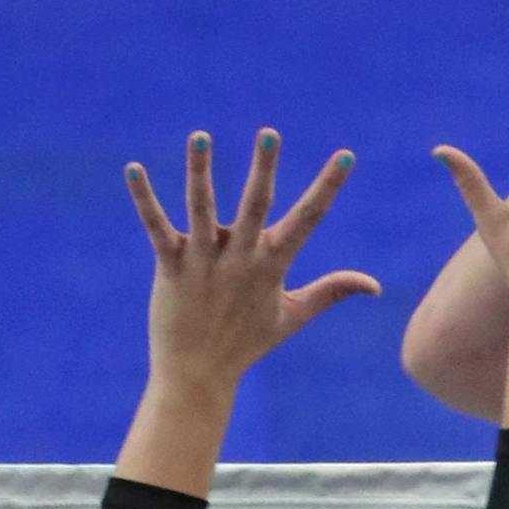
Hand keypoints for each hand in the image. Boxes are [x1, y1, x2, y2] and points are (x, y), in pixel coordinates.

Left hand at [126, 130, 378, 397]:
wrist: (198, 373)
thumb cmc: (247, 343)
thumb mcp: (293, 315)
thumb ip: (332, 292)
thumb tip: (375, 286)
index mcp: (273, 265)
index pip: (308, 219)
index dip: (328, 186)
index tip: (345, 155)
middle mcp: (240, 259)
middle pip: (255, 206)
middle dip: (263, 169)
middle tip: (269, 134)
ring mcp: (203, 262)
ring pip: (202, 208)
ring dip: (200, 171)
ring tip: (200, 135)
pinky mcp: (170, 266)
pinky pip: (156, 227)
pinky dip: (144, 198)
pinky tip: (134, 168)